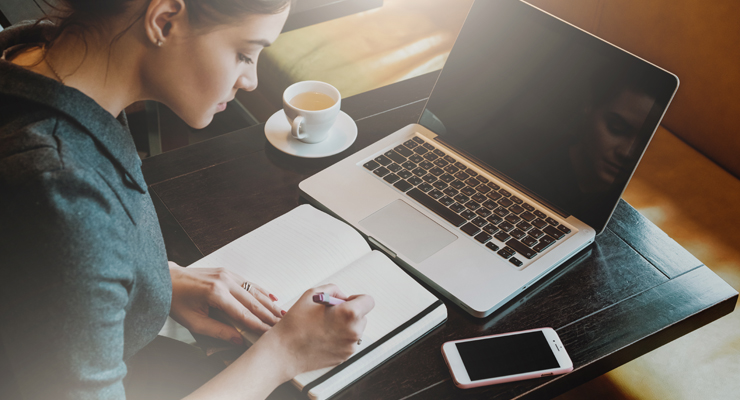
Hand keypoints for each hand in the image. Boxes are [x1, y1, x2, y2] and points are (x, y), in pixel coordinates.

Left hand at [168, 262, 283, 344]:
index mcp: (215, 294)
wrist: (167, 279)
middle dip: (268, 315)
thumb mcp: (193, 322)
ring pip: (254, 291)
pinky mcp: (227, 272)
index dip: (258, 325)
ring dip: (268, 304)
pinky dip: (262, 291)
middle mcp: (224, 281)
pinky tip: (272, 298)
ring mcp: (227, 274)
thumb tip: (237, 340)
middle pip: (253, 301)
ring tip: (281, 314)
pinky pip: (249, 283)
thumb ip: (217, 331)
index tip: (269, 334)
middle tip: (282, 325)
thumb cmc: (177, 301)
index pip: (243, 313)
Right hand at [261, 283, 374, 378]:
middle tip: (330, 313)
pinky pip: (348, 342)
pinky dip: (340, 338)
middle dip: (350, 312)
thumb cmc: (296, 323)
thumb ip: (333, 290)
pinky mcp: (344, 357)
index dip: (357, 298)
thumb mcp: (312, 294)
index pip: (368, 301)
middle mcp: (354, 331)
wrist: (285, 351)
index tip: (346, 301)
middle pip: (362, 316)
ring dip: (345, 325)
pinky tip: (323, 337)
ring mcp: (350, 346)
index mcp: (349, 313)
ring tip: (324, 326)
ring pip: (355, 330)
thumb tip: (343, 297)